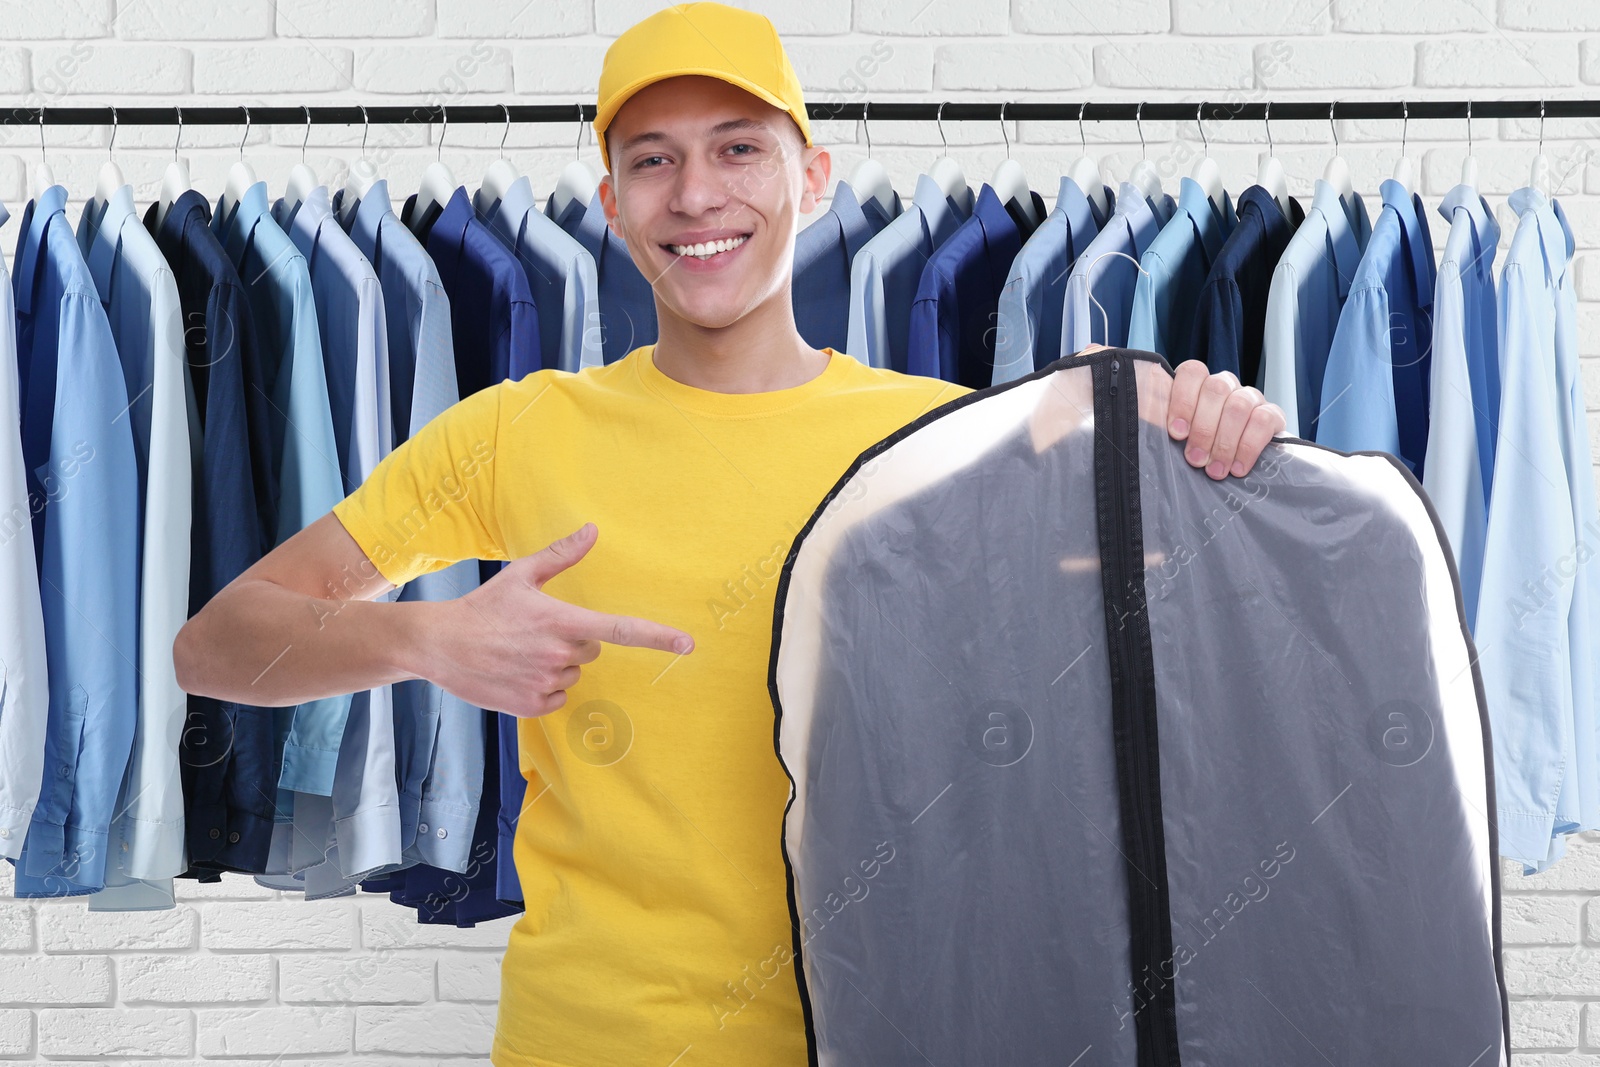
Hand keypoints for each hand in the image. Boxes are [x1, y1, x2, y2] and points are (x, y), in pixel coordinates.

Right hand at [423, 523, 692, 717]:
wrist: (439, 644)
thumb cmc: (483, 607)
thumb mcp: (521, 575)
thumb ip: (562, 555)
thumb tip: (593, 530)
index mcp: (562, 621)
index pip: (621, 630)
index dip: (658, 636)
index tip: (688, 644)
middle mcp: (559, 655)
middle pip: (591, 650)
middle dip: (572, 640)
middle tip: (534, 631)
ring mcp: (545, 683)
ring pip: (572, 673)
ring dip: (555, 664)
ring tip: (518, 651)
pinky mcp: (532, 706)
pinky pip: (557, 697)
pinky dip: (542, 687)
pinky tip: (515, 672)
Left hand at [1165, 360, 1285, 478]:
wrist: (1237, 467)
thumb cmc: (1197, 449)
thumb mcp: (1176, 437)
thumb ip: (1157, 422)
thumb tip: (1138, 419)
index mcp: (1199, 385)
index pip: (1193, 372)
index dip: (1183, 400)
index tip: (1176, 433)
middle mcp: (1226, 386)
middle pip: (1216, 389)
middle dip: (1204, 429)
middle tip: (1195, 460)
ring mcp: (1251, 397)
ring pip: (1239, 405)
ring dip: (1225, 442)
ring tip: (1215, 470)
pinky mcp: (1273, 415)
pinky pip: (1264, 421)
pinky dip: (1248, 447)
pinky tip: (1237, 468)